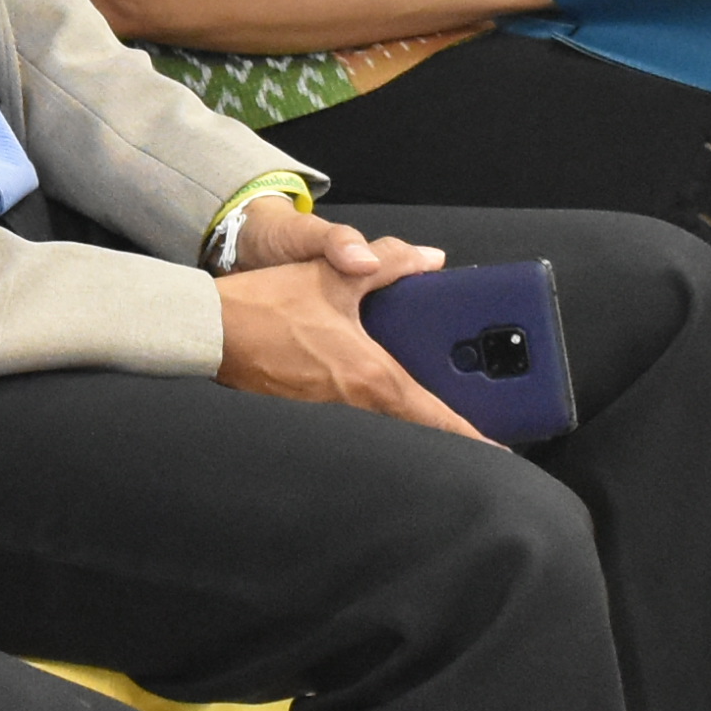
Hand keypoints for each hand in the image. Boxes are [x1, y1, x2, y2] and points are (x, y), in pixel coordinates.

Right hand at [215, 209, 479, 439]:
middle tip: (473, 432)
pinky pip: (352, 424)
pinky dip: (372, 418)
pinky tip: (376, 402)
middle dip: (444, 433)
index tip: (499, 452)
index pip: (434, 417)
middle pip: (413, 431)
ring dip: (407, 426)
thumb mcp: (337, 276)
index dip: (471, 436)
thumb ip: (390, 264)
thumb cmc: (268, 307)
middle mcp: (354, 405)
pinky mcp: (304, 417)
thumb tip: (429, 259)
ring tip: (432, 417)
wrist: (211, 332)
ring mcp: (328, 417)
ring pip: (382, 429)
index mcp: (371, 376)